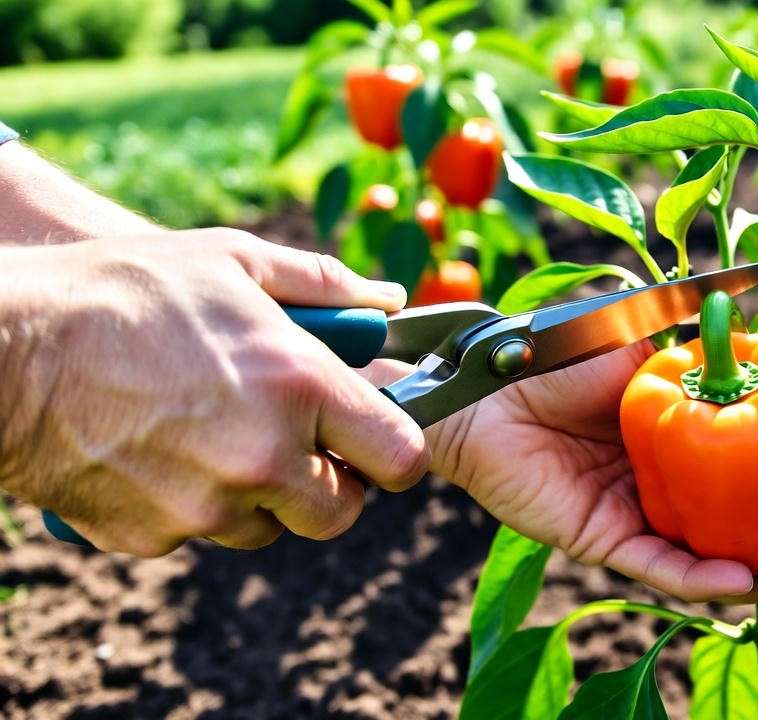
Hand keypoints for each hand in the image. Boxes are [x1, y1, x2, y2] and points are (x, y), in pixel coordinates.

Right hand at [0, 229, 430, 554]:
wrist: (4, 348)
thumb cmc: (122, 289)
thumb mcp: (232, 261)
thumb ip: (323, 284)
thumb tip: (388, 298)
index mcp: (299, 386)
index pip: (401, 457)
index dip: (396, 452)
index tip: (377, 440)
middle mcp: (263, 456)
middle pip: (342, 512)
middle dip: (330, 483)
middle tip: (299, 443)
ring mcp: (206, 505)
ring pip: (270, 527)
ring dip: (261, 496)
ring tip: (218, 436)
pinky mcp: (153, 536)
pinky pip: (199, 534)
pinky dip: (193, 506)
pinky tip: (162, 453)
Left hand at [367, 343, 757, 602]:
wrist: (486, 382)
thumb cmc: (556, 352)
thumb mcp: (639, 334)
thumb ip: (691, 332)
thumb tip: (750, 303)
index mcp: (673, 438)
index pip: (741, 466)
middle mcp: (659, 483)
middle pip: (732, 521)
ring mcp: (633, 516)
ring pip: (703, 557)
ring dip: (756, 570)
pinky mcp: (601, 541)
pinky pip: (657, 568)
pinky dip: (700, 578)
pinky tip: (741, 576)